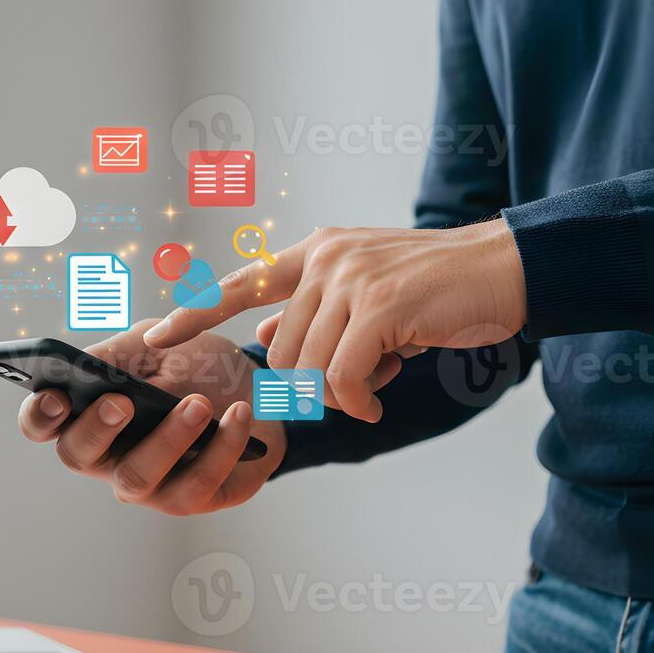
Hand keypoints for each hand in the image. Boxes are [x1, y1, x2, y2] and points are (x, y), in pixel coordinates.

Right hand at [17, 321, 290, 515]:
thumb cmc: (196, 367)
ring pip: (138, 477)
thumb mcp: (156, 346)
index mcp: (89, 413)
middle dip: (96, 429)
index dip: (40, 415)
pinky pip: (199, 483)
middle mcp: (109, 456)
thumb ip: (119, 355)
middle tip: (122, 402)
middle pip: (79, 456)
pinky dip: (222, 447)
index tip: (55, 396)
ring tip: (199, 403)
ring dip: (167, 439)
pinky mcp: (193, 497)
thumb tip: (86, 366)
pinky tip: (239, 414)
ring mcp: (148, 484)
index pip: (44, 423)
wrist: (256, 388)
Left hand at [143, 219, 525, 422]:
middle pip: (282, 350)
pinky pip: (341, 379)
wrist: (502, 269)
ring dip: (340, 395)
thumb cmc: (436, 287)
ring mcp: (349, 279)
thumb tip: (264, 328)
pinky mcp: (377, 308)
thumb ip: (314, 307)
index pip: (238, 283)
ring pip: (309, 369)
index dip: (193, 315)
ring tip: (378, 384)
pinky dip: (356, 402)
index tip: (151, 339)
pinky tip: (378, 403)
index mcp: (316, 250)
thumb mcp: (367, 289)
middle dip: (313, 383)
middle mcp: (325, 258)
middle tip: (362, 382)